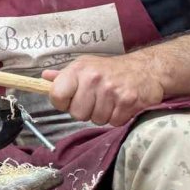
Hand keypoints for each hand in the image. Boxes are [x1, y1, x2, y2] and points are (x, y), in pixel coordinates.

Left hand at [41, 54, 163, 126]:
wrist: (146, 68)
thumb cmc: (110, 70)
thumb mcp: (85, 66)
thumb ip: (64, 76)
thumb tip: (44, 77)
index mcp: (78, 70)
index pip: (56, 95)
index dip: (62, 103)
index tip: (70, 100)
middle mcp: (93, 79)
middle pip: (77, 114)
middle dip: (86, 111)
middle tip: (96, 101)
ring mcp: (112, 91)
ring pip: (97, 120)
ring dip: (103, 115)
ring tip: (110, 101)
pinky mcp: (129, 102)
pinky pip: (114, 122)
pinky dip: (117, 117)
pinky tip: (121, 105)